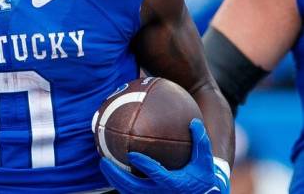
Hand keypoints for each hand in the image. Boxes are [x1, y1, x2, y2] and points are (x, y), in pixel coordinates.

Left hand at [100, 119, 228, 193]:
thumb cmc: (202, 177)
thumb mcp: (204, 161)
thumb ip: (200, 142)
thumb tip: (194, 121)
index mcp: (175, 184)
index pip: (157, 175)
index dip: (145, 165)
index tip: (131, 154)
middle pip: (134, 188)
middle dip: (117, 176)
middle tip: (104, 162)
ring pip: (128, 193)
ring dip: (114, 180)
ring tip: (103, 164)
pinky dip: (118, 183)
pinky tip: (110, 170)